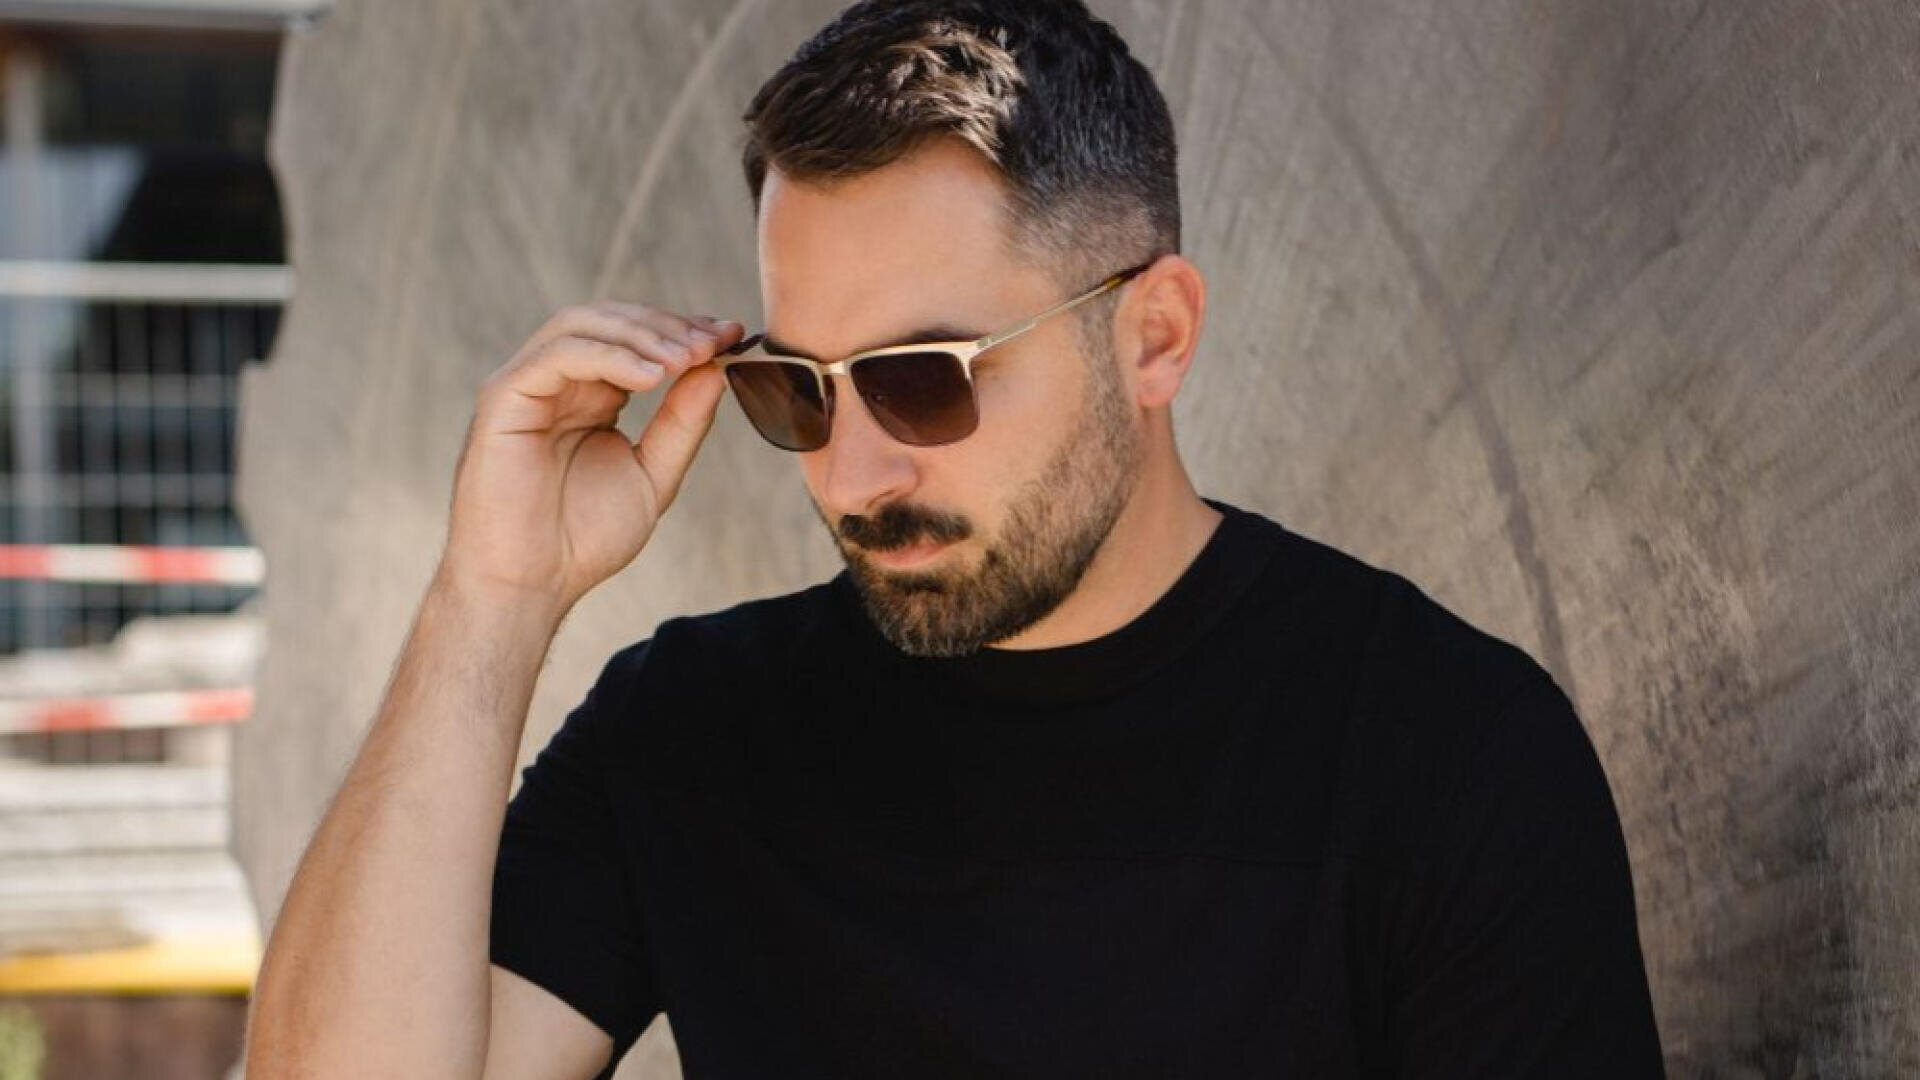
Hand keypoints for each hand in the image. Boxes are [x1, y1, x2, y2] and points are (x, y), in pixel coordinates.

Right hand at [437, 301, 743, 615]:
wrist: (531, 584)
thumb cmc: (583, 539)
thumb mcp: (653, 473)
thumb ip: (683, 423)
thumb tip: (718, 370)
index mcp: (591, 396)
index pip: (636, 339)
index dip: (684, 330)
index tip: (733, 336)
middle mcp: (558, 382)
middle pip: (612, 320)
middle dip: (668, 326)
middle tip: (713, 342)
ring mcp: (527, 385)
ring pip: (583, 324)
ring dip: (642, 334)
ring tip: (687, 358)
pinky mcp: (504, 396)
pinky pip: (559, 355)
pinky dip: (610, 356)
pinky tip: (652, 377)